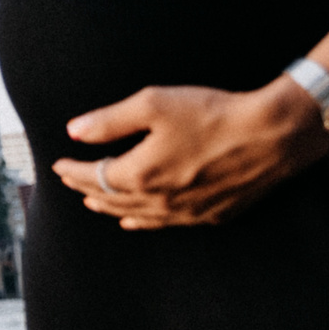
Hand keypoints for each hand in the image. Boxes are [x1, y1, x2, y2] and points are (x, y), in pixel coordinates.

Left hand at [52, 80, 328, 227]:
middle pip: (111, 199)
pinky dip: (143, 222)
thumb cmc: (211, 114)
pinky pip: (165, 224)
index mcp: (141, 174)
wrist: (271, 135)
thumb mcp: (152, 104)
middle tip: (70, 181)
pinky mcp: (212, 215)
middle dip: (86, 189)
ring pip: (136, 216)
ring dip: (111, 208)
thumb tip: (74, 131)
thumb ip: (109, 120)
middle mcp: (160, 201)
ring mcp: (187, 212)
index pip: (93, 177)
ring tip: (93, 202)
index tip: (57, 164)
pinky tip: (135, 221)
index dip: (72, 171)